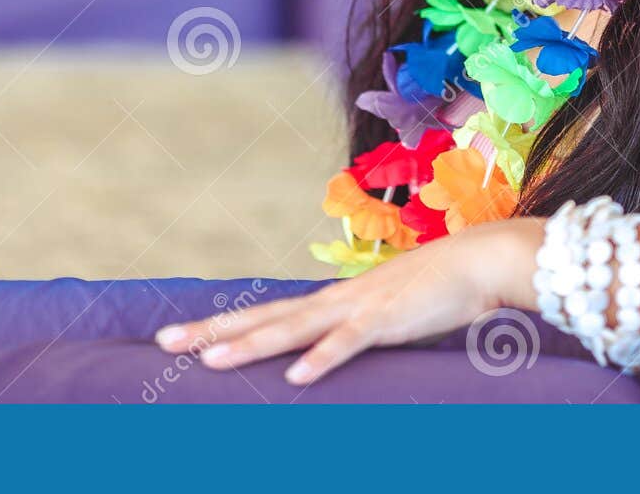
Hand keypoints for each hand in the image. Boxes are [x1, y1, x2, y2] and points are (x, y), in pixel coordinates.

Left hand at [152, 217, 539, 384]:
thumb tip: (327, 356)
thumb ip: (355, 333)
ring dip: (249, 345)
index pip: (265, 314)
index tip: (179, 335)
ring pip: (292, 329)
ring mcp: (356, 308)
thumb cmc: (434, 291)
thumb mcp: (384, 316)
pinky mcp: (385, 320)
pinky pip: (348, 344)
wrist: (476, 262)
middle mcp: (332, 301)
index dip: (221, 325)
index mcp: (330, 302)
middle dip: (211, 330)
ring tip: (208, 361)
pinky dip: (321, 360)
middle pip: (261, 317)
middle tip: (162, 341)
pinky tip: (295, 378)